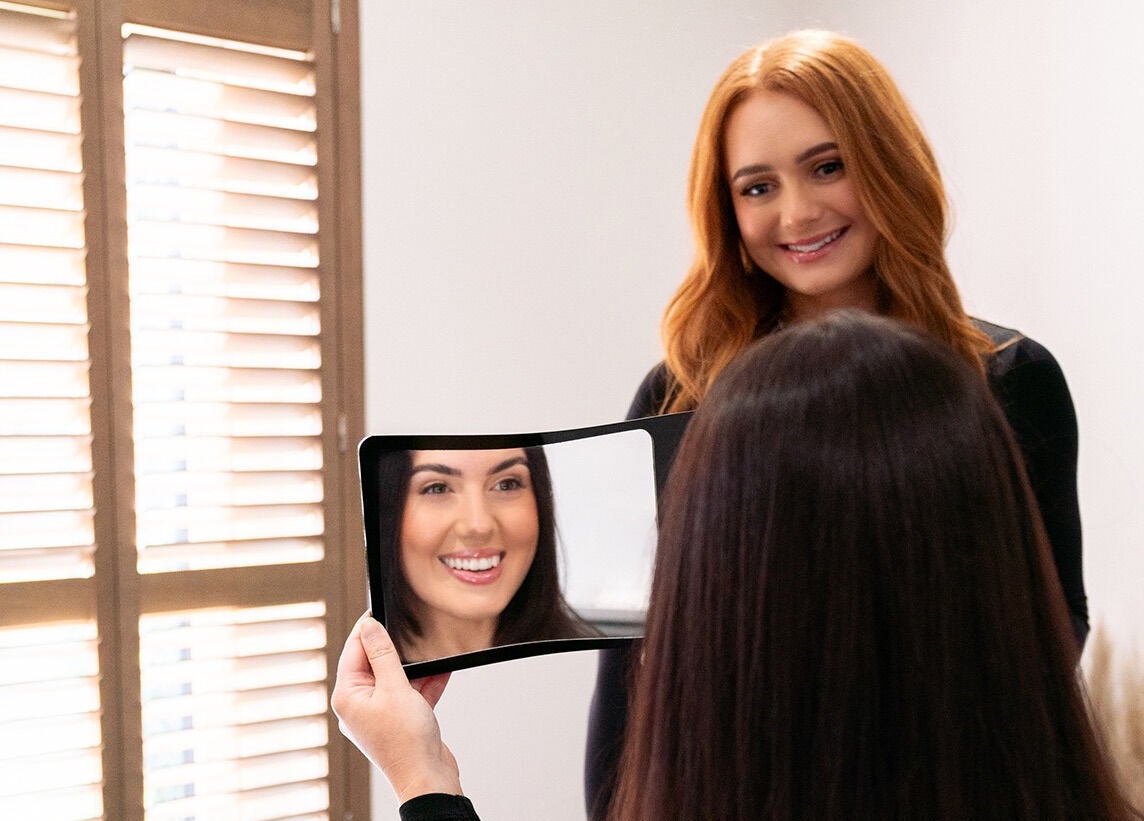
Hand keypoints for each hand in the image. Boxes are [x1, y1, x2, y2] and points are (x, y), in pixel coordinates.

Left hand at [331, 612, 461, 801]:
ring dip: (417, 667)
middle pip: (375, 662)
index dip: (368, 628)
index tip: (378, 608)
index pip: (354, 650)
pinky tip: (443, 669)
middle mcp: (360, 704)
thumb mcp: (395, 688)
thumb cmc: (406, 742)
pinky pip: (412, 692)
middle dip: (397, 648)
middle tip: (411, 629)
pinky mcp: (400, 720)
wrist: (428, 779)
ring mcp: (381, 713)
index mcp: (348, 696)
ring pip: (397, 677)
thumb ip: (383, 654)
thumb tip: (370, 627)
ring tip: (433, 652)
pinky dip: (427, 682)